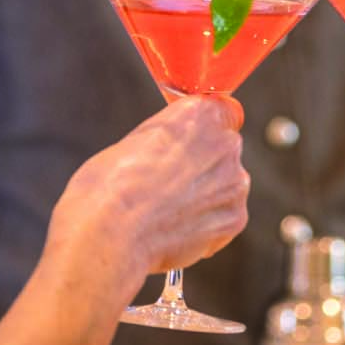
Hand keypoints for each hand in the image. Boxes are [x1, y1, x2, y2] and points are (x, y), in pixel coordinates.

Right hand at [47, 95, 248, 290]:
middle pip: (225, 149)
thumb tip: (172, 148)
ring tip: (170, 211)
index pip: (223, 112)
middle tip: (170, 184)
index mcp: (200, 114)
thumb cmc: (110, 186)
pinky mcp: (234, 218)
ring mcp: (234, 182)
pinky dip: (207, 225)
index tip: (191, 144)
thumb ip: (168, 138)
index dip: (205, 130)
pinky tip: (177, 229)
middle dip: (204, 164)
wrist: (111, 233)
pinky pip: (225, 217)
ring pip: (227, 185)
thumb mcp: (135, 140)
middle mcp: (225, 143)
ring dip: (207, 195)